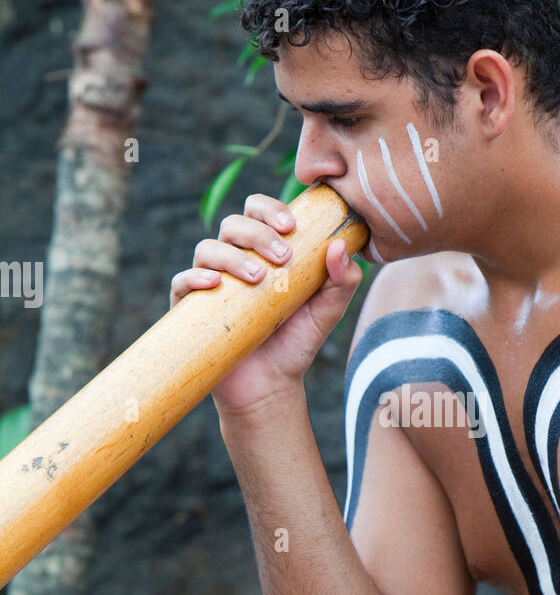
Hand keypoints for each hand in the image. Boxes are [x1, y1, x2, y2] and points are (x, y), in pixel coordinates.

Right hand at [169, 193, 364, 414]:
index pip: (258, 211)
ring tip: (259, 279)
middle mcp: (234, 259)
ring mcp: (211, 282)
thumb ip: (342, 280)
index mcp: (264, 250)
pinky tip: (215, 283)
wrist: (270, 386)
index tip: (292, 226)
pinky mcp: (191, 307)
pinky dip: (195, 277)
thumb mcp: (328, 311)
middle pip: (234, 224)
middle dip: (258, 233)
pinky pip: (182, 282)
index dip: (270, 208)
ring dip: (233, 256)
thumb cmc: (297, 342)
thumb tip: (339, 247)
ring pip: (208, 248)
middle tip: (283, 257)